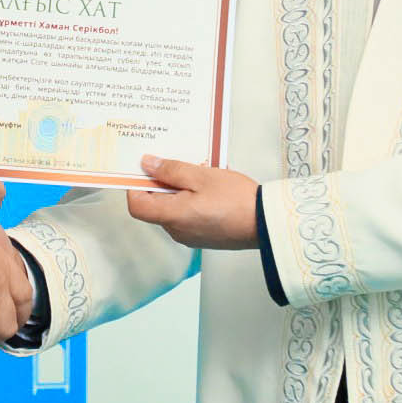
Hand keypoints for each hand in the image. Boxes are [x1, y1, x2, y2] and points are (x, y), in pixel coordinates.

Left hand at [125, 155, 259, 249]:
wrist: (266, 224)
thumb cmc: (237, 200)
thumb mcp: (202, 176)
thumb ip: (171, 170)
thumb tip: (148, 164)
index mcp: (172, 216)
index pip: (137, 205)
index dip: (135, 186)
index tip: (145, 169)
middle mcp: (177, 231)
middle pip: (155, 206)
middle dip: (162, 184)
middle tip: (179, 165)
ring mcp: (190, 237)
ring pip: (173, 210)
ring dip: (180, 192)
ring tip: (199, 175)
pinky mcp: (203, 237)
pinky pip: (188, 217)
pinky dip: (192, 202)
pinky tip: (209, 189)